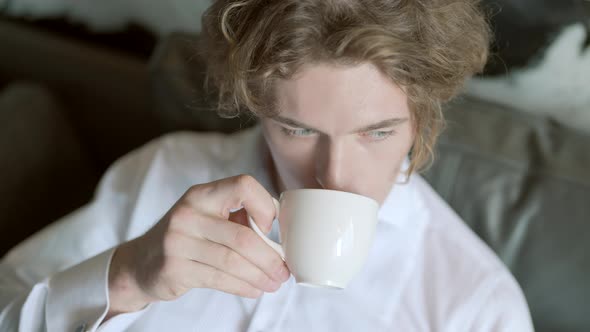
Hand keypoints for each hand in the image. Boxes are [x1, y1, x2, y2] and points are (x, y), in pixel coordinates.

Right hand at [106, 175, 289, 316]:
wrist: (142, 262)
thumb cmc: (188, 237)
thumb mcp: (209, 217)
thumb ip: (240, 218)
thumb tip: (281, 234)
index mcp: (202, 194)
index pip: (243, 185)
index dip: (264, 205)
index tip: (271, 226)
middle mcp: (189, 213)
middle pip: (243, 237)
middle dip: (270, 258)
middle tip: (283, 271)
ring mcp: (179, 241)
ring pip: (233, 262)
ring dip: (260, 276)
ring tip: (274, 284)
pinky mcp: (175, 268)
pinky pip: (219, 279)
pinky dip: (243, 287)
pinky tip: (254, 290)